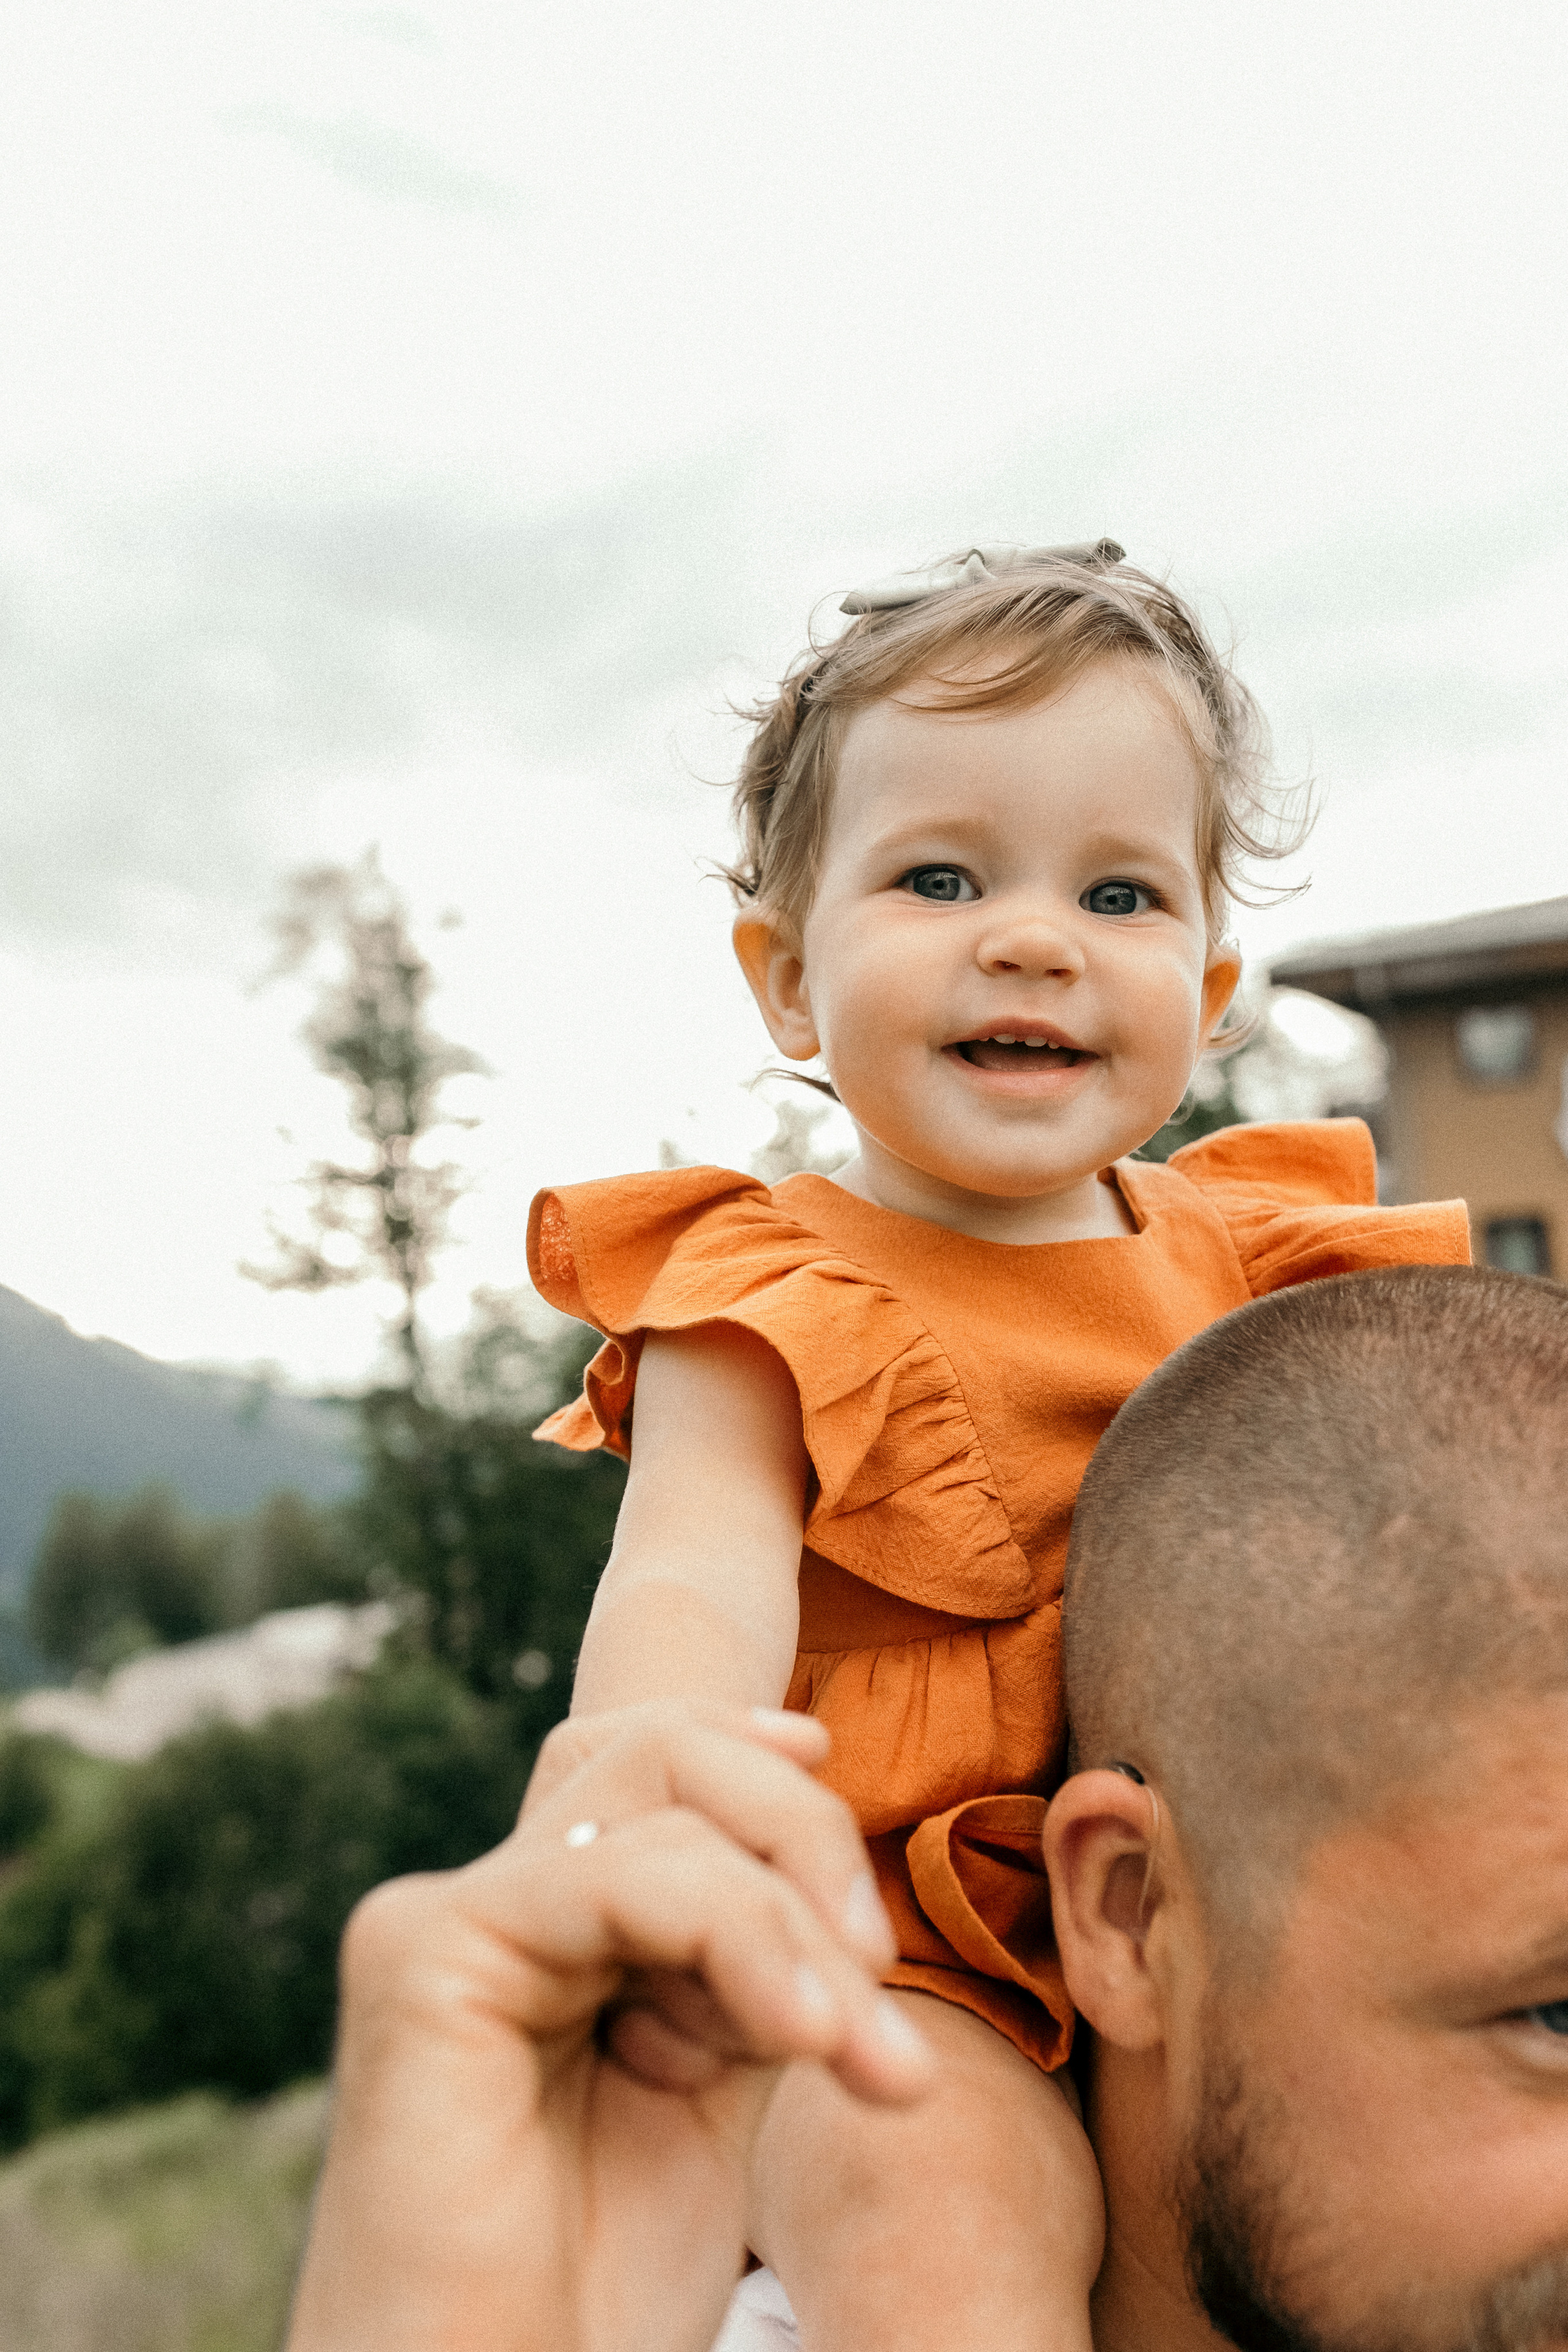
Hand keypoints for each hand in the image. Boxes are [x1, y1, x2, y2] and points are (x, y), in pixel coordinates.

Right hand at [287, 1703, 932, 2351]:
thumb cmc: (598, 2283)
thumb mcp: (712, 2077)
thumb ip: (752, 1958)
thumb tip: (832, 1847)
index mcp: (543, 1927)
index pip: (653, 1762)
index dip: (757, 1757)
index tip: (845, 1815)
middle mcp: (486, 1901)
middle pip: (663, 1749)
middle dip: (802, 1832)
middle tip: (878, 1970)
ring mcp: (444, 1916)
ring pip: (659, 1796)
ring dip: (795, 1916)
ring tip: (857, 2051)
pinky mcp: (426, 1951)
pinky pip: (623, 1877)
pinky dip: (741, 1933)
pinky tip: (802, 2031)